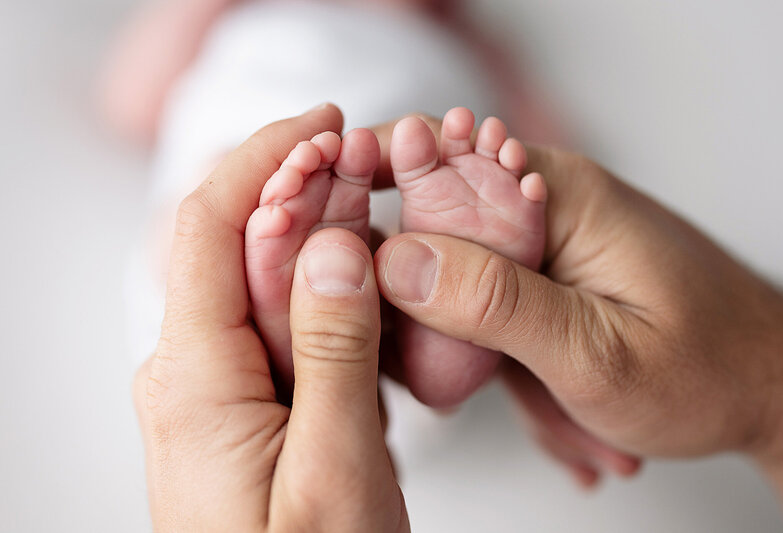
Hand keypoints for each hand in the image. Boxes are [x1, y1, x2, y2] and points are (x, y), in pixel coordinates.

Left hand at [134, 105, 408, 531]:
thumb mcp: (333, 469)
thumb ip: (330, 352)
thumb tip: (330, 247)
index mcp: (196, 378)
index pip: (212, 227)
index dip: (265, 159)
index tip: (325, 125)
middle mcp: (194, 369)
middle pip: (237, 243)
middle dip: (299, 189)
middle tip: (363, 162)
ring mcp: (222, 384)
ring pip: (263, 280)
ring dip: (315, 235)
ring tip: (369, 206)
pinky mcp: (252, 400)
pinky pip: (280, 322)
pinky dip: (321, 288)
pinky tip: (360, 276)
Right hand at [372, 117, 782, 521]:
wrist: (772, 388)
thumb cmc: (709, 367)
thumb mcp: (595, 348)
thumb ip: (494, 302)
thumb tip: (393, 259)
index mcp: (553, 192)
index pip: (433, 152)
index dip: (359, 180)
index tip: (305, 227)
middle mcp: (541, 204)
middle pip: (427, 219)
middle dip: (406, 295)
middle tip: (408, 363)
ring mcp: (541, 244)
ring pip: (453, 274)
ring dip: (464, 350)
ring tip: (537, 413)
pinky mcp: (544, 280)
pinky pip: (488, 305)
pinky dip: (497, 362)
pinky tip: (552, 415)